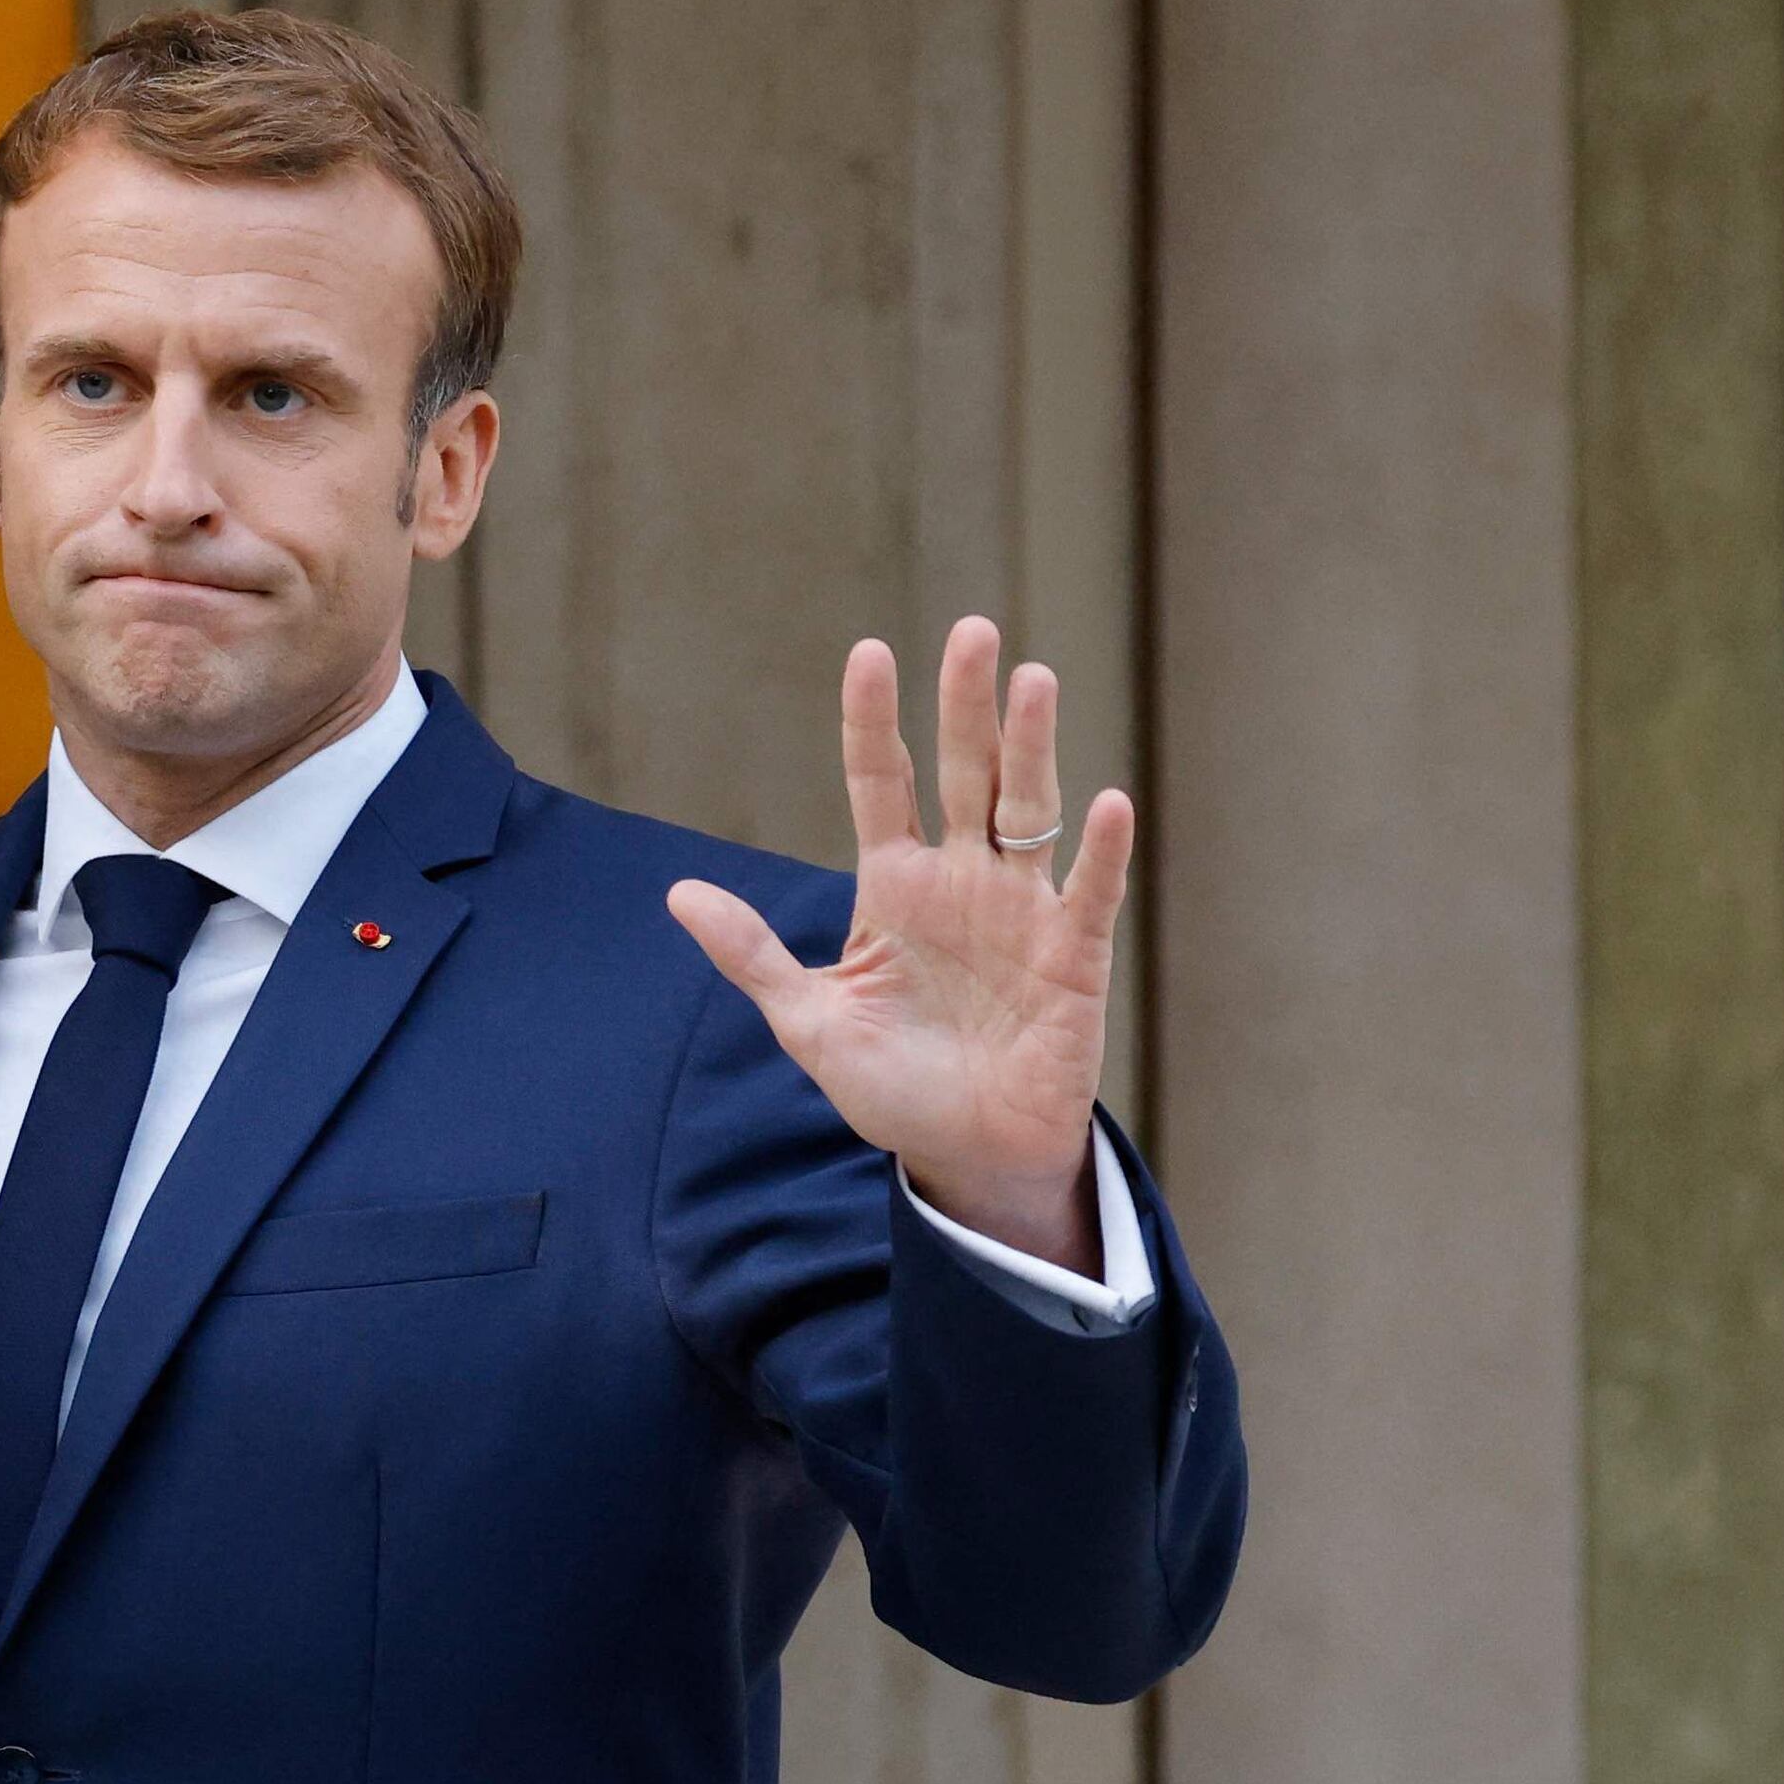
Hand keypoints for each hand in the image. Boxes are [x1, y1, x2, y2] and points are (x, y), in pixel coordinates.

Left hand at [664, 619, 1133, 1268]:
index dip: (876, 720)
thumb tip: (677, 893)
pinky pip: (1089, 894)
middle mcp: (959, 881)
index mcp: (892, 885)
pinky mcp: (1072, 957)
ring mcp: (1020, 911)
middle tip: (972, 631)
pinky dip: (1101, 851)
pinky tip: (1105, 802)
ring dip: (1033, 748)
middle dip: (965, 705)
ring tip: (1034, 679)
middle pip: (963, 773)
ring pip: (1027, 810)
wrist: (964, 1153)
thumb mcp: (808, 1020)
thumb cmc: (890, 1085)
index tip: (870, 650)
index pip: (882, 781)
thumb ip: (752, 954)